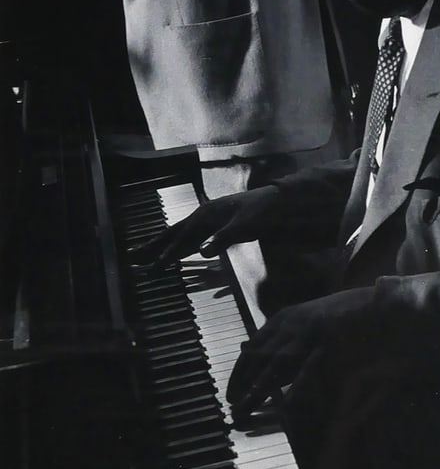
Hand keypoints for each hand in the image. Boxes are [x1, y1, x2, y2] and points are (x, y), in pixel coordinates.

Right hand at [128, 184, 281, 269]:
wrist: (277, 202)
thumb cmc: (262, 212)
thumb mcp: (244, 225)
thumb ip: (223, 238)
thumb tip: (202, 251)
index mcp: (206, 214)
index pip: (182, 237)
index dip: (168, 252)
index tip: (155, 267)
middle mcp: (203, 216)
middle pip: (173, 233)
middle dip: (153, 246)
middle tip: (133, 258)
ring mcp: (208, 221)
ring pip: (179, 236)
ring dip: (163, 247)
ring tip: (145, 258)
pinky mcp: (215, 227)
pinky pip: (191, 239)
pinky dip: (179, 248)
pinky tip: (174, 256)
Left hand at [226, 287, 374, 420]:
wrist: (373, 304)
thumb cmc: (337, 314)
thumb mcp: (300, 319)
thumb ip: (276, 335)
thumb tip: (245, 348)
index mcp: (282, 319)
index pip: (252, 348)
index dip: (239, 373)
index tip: (231, 394)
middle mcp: (290, 326)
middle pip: (259, 358)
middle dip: (243, 384)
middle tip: (233, 408)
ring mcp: (309, 335)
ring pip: (277, 365)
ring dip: (258, 388)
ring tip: (245, 408)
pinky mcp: (328, 347)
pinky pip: (309, 370)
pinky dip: (297, 387)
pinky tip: (287, 405)